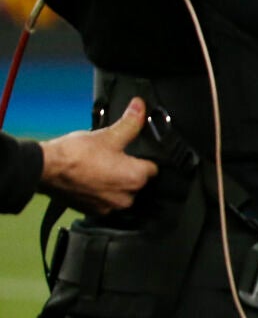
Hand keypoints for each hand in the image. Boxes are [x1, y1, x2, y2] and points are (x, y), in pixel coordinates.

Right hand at [38, 98, 158, 214]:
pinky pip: (104, 200)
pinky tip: (90, 179)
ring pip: (120, 192)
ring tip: (99, 168)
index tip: (132, 152)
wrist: (45, 169)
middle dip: (127, 170)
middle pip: (137, 181)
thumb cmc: (76, 154)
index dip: (142, 158)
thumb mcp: (108, 135)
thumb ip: (131, 122)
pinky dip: (100, 191)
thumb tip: (141, 107)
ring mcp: (109, 207)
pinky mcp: (93, 211)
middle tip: (112, 158)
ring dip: (114, 182)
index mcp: (135, 178)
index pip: (152, 168)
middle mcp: (126, 197)